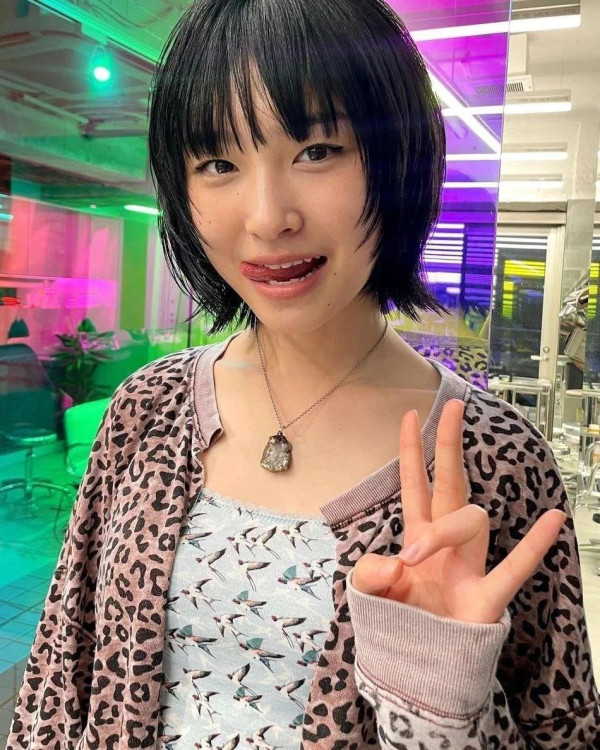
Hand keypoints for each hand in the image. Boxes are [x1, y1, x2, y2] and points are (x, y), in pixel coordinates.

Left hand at [352, 399, 565, 623]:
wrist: (418, 670)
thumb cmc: (399, 623)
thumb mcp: (371, 594)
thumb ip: (370, 574)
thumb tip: (394, 561)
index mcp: (416, 536)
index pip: (414, 484)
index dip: (411, 450)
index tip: (411, 414)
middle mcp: (445, 543)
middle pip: (450, 484)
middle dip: (449, 445)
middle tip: (453, 407)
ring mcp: (469, 567)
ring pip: (471, 521)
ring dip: (443, 530)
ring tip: (414, 556)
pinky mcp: (486, 599)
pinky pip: (514, 568)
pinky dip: (533, 546)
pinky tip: (553, 518)